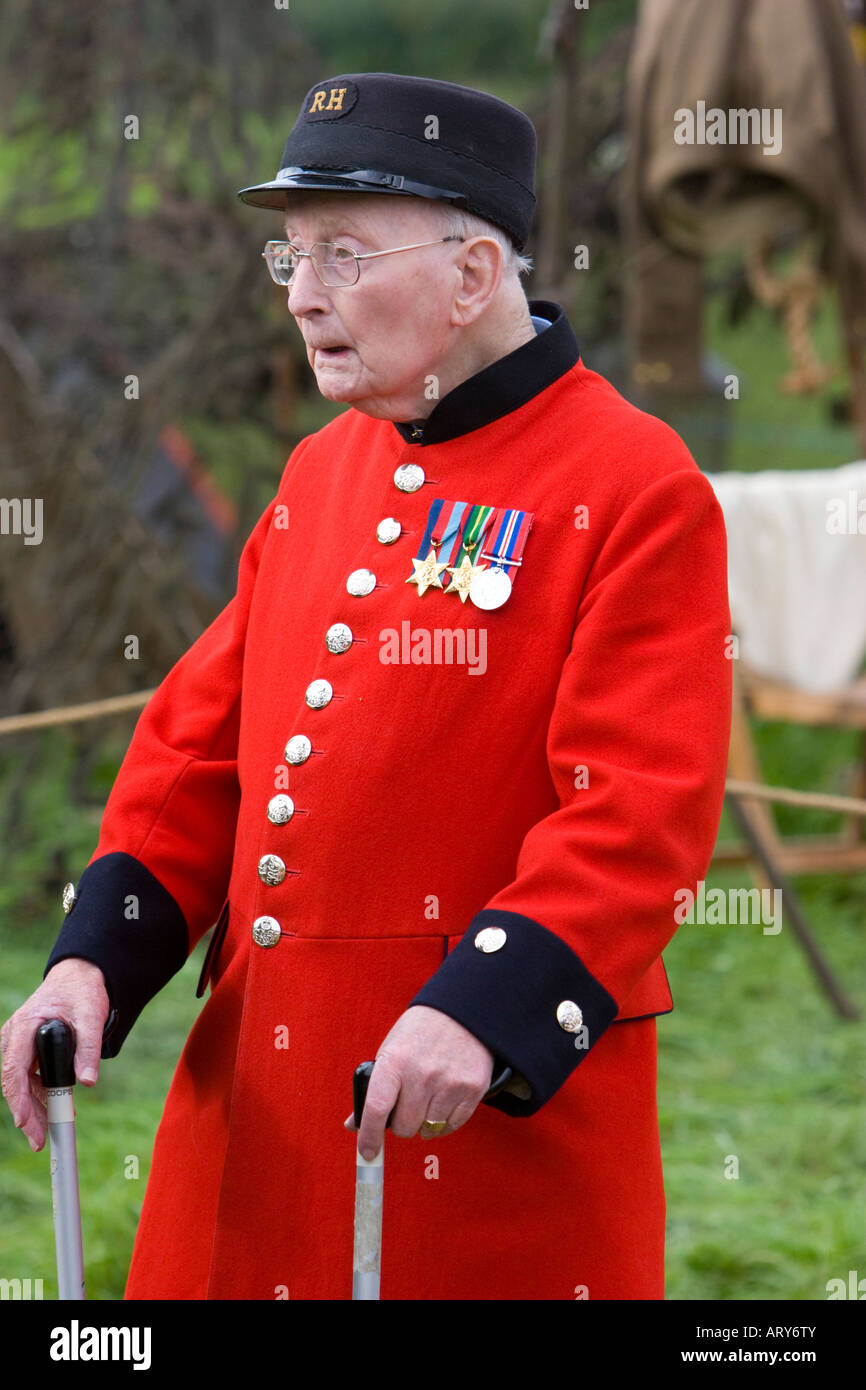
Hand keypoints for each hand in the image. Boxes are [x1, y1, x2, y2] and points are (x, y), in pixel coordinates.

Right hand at [1, 959, 109, 1151]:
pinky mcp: (27, 1051)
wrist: (78, 978)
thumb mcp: (91, 1015)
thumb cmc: (82, 992)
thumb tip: (87, 1082)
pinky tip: (56, 1108)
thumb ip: (88, 1048)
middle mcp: (15, 1036)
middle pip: (15, 1082)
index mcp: (25, 1024)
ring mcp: (18, 1044)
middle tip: (40, 1140)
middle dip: (26, 1114)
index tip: (24, 1122)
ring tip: (50, 1131)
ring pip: (22, 1084)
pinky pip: (30, 1078)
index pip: (14, 1068)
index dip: (17, 1098)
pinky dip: (41, 1095)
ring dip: (35, 1108)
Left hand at [345, 1004, 493, 1159]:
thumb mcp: (390, 1051)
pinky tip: (443, 1100)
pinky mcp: (472, 1089)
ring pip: (427, 1130)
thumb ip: (373, 1089)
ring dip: (424, 1122)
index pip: (376, 1108)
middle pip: (404, 1127)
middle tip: (406, 1105)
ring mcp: (449, 1083)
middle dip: (401, 1124)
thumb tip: (353, 1125)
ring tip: (428, 1097)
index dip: (369, 1136)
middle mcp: (422, 1074)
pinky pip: (451, 1126)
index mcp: (395, 1061)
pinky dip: (444, 1122)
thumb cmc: (419, 1034)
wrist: (462, 1013)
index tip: (367, 1152)